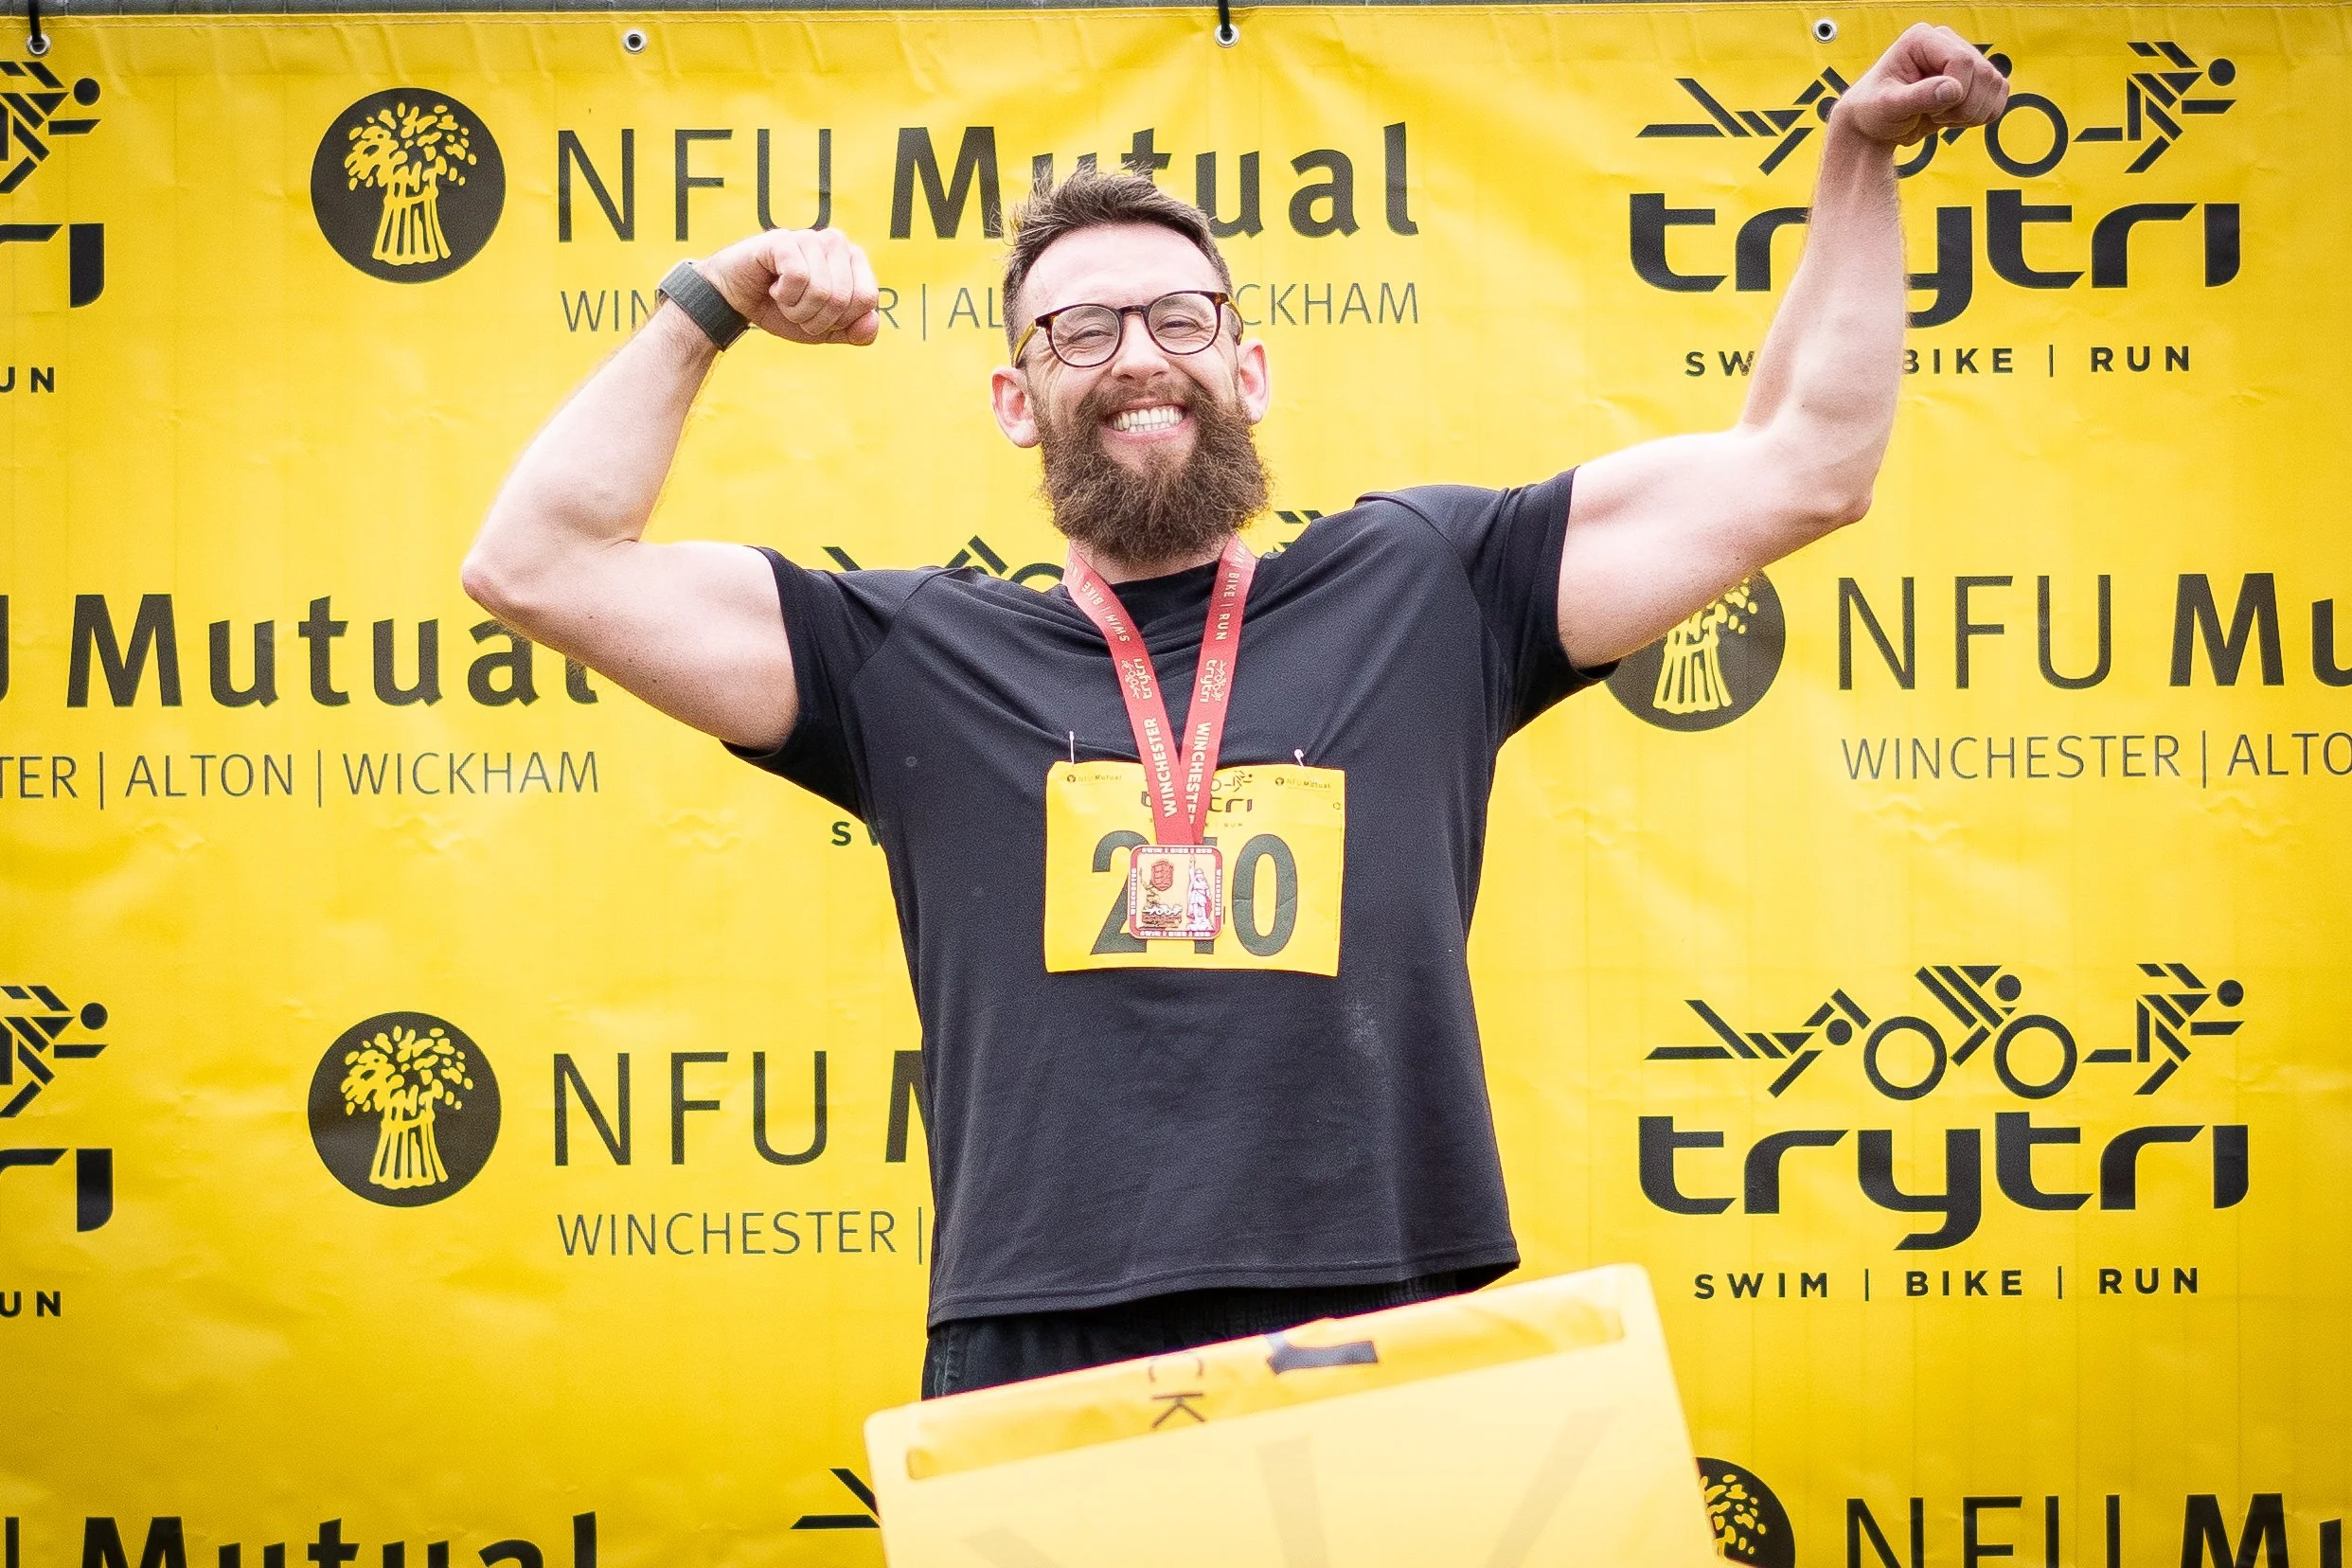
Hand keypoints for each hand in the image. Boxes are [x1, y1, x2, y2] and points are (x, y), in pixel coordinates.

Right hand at [701, 227, 880, 345]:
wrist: (736, 301)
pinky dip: (784, 295)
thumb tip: (872, 321)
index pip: (867, 299)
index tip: (819, 315)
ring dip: (797, 310)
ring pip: (822, 291)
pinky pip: (798, 278)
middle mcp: (836, 242)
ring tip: (783, 298)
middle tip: (796, 309)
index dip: (841, 321)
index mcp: (854, 261)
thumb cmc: (782, 310)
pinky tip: (772, 286)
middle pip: (844, 299)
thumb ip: (856, 332)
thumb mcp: (825, 331)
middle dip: (816, 319)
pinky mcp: (783, 239)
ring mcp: (810, 237)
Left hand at [1835, 23, 2009, 146]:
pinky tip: (1954, 119)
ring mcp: (1964, 57)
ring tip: (1941, 117)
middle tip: (1934, 117)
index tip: (1929, 111)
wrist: (1875, 124)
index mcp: (1922, 38)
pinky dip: (1983, 114)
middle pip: (1984, 73)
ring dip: (1973, 113)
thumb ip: (1917, 98)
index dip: (1954, 93)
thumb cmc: (1873, 110)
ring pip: (1996, 84)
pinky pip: (2000, 93)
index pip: (1961, 60)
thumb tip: (1953, 90)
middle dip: (1963, 107)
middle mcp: (1947, 41)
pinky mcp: (1975, 77)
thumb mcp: (1887, 107)